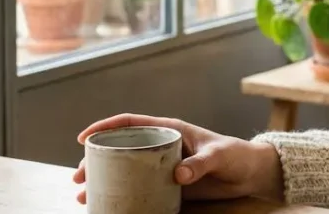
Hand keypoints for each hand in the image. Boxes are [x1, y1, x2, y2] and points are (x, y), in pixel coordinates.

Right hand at [73, 114, 283, 204]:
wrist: (250, 173)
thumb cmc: (236, 155)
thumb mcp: (219, 155)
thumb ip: (201, 163)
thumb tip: (179, 175)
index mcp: (168, 130)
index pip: (130, 123)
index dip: (105, 127)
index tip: (84, 138)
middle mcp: (160, 146)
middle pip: (120, 149)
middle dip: (95, 161)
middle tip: (77, 178)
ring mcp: (161, 167)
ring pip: (124, 171)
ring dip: (102, 181)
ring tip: (83, 197)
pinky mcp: (167, 185)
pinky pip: (138, 189)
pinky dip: (121, 197)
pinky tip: (107, 207)